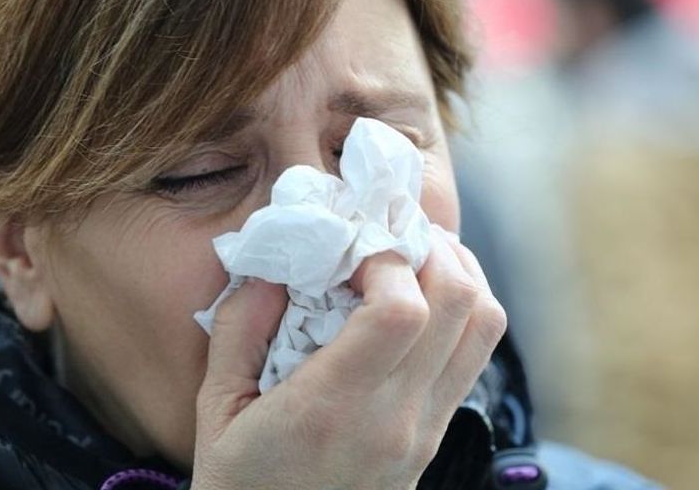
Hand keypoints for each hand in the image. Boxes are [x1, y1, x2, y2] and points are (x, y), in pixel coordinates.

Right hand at [191, 225, 506, 489]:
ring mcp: (425, 432)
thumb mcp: (214, 409)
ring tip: (411, 257)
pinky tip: (416, 301)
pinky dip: (460, 311)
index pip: (403, 310)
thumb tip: (274, 268)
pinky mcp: (433, 438)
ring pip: (484, 328)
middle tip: (388, 234)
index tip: (349, 248)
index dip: (386, 258)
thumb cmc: (240, 487)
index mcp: (333, 410)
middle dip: (431, 248)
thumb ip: (239, 329)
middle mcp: (396, 420)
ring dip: (458, 274)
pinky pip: (472, 357)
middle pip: (461, 305)